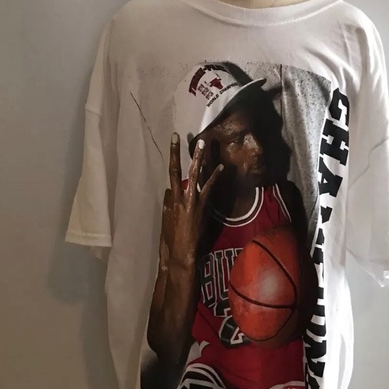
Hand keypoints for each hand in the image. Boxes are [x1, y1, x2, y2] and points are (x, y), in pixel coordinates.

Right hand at [161, 133, 222, 266]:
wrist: (180, 252)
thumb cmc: (173, 238)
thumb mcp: (167, 219)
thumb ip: (168, 204)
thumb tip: (168, 191)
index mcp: (171, 199)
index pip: (170, 173)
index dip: (172, 157)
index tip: (173, 142)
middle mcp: (179, 197)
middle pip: (178, 170)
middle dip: (179, 153)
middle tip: (180, 136)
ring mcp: (190, 201)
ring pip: (194, 175)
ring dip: (199, 159)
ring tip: (203, 144)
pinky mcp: (201, 207)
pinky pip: (208, 188)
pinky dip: (215, 177)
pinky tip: (221, 168)